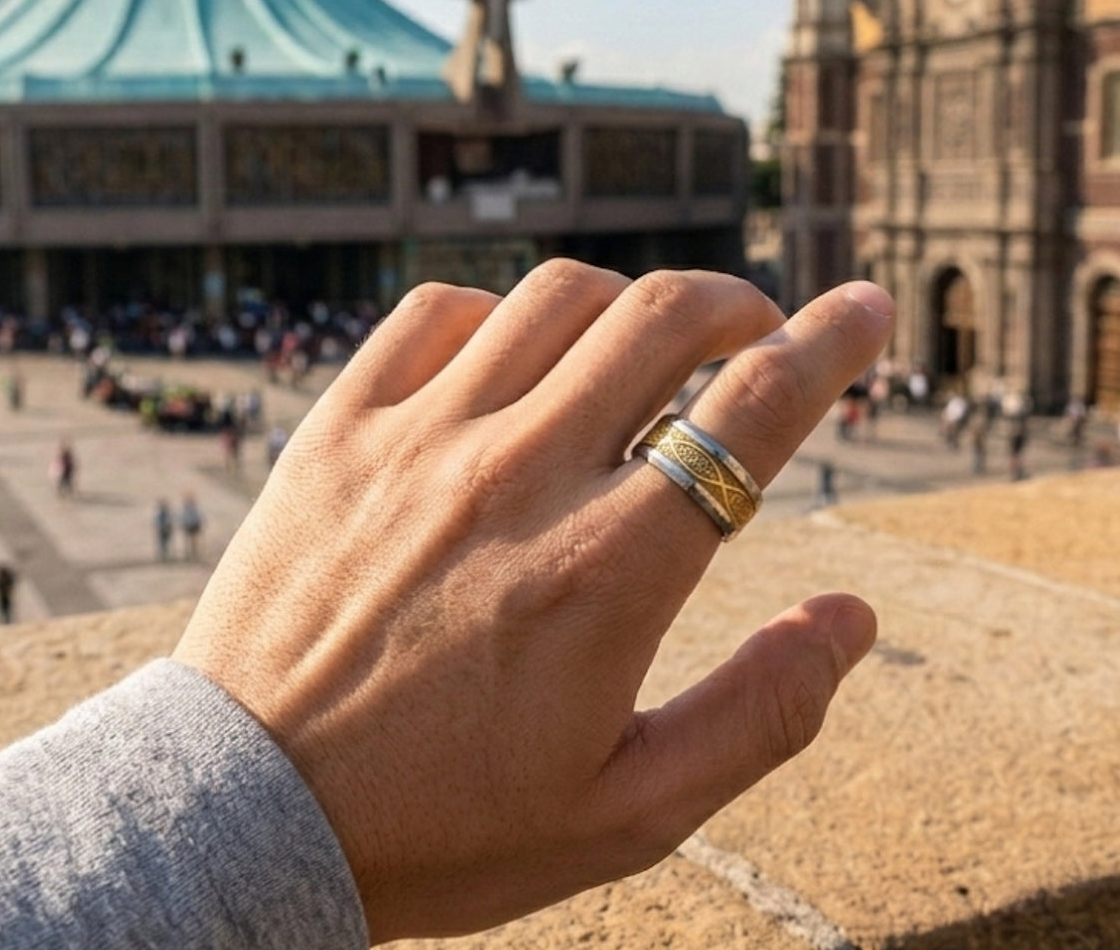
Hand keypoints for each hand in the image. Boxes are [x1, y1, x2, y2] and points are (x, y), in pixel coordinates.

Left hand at [175, 261, 892, 941]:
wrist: (248, 816)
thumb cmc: (445, 825)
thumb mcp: (627, 813)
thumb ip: (760, 716)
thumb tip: (853, 615)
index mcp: (605, 571)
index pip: (752, 413)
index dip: (834, 344)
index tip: (871, 307)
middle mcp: (518, 478)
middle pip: (664, 318)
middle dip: (740, 304)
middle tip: (757, 335)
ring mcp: (419, 440)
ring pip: (557, 295)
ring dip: (627, 302)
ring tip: (641, 349)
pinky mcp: (338, 427)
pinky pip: (437, 311)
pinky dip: (500, 312)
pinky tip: (512, 359)